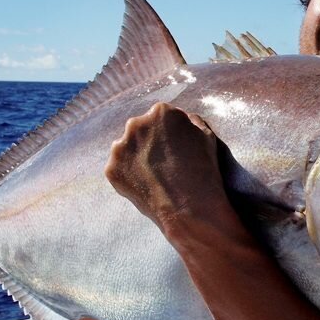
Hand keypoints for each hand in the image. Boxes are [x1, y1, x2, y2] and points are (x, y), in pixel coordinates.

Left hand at [105, 103, 225, 232]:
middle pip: (139, 129)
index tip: (174, 146)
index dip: (168, 132)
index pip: (160, 116)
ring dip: (135, 156)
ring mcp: (120, 147)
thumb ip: (192, 121)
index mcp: (161, 112)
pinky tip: (145, 184)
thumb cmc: (204, 170)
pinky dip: (128, 175)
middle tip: (162, 162)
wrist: (190, 207)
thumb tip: (184, 119)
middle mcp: (136, 124)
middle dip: (148, 141)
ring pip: (125, 147)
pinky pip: (119, 168)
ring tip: (153, 175)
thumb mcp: (207, 136)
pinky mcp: (112, 169)